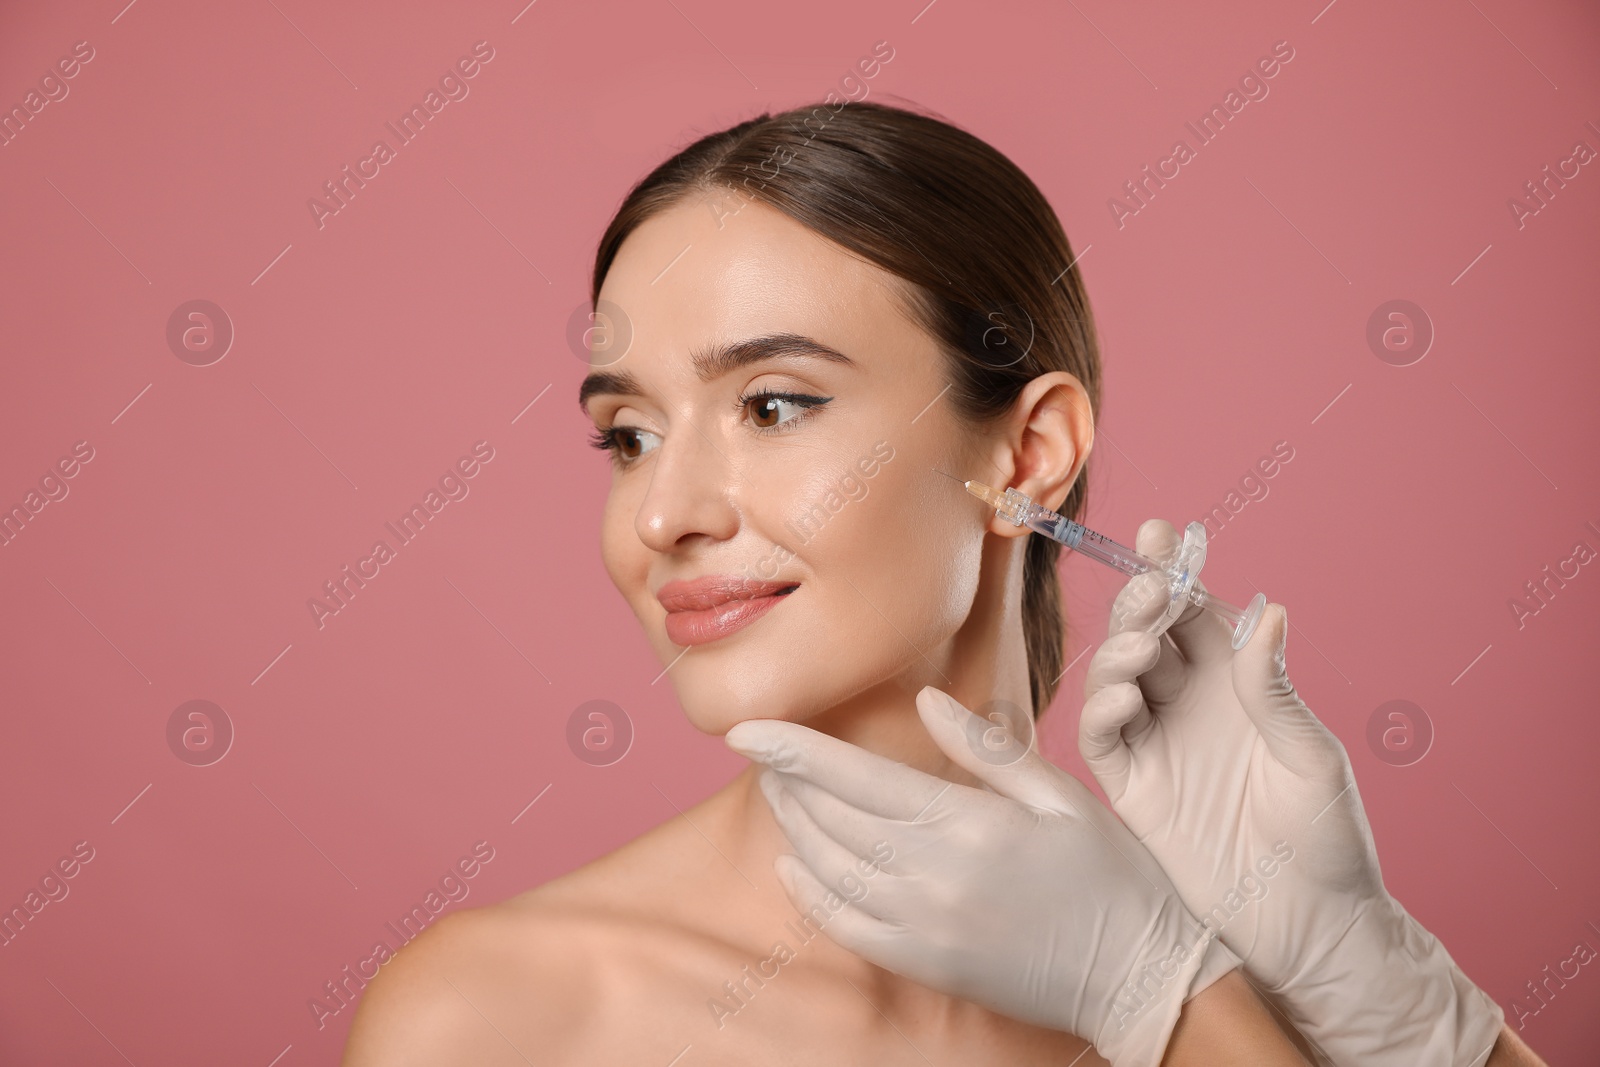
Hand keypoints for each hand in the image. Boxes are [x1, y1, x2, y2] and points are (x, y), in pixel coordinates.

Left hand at [725, 689, 1239, 1066]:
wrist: (1138, 973)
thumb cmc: (1109, 876)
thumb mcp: (1061, 795)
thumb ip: (987, 748)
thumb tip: (925, 702)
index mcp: (969, 824)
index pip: (856, 778)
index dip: (795, 750)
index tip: (748, 728)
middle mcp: (935, 876)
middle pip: (830, 820)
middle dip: (786, 781)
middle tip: (765, 751)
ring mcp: (925, 927)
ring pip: (828, 870)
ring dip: (792, 828)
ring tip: (778, 793)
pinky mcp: (924, 965)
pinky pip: (845, 927)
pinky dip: (809, 893)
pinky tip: (794, 863)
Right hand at [1081, 519, 1503, 1066]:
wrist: (1310, 926)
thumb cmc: (1328, 841)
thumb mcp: (1313, 758)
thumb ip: (1272, 690)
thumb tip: (1267, 613)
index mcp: (1238, 689)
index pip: (1196, 616)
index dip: (1175, 573)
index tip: (1159, 533)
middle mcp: (1191, 708)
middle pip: (1148, 637)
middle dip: (1140, 603)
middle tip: (1149, 588)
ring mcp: (1159, 747)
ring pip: (1116, 679)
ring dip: (1119, 652)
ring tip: (1138, 646)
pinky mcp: (1133, 790)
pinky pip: (1102, 740)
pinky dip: (1102, 712)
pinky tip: (1122, 699)